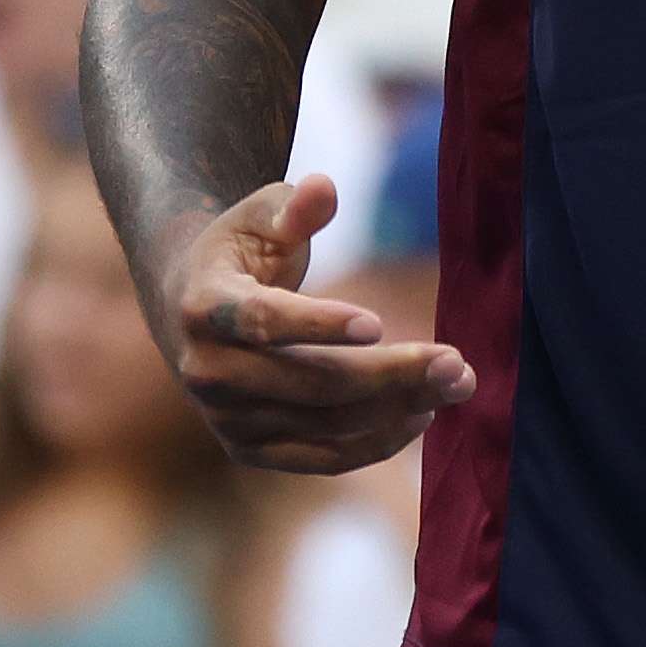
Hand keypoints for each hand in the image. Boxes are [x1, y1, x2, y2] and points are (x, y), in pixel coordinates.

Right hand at [148, 176, 471, 470]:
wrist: (189, 311)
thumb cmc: (241, 253)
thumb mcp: (260, 217)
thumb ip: (294, 207)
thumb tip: (323, 188)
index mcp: (204, 306)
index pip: (262, 320)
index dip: (317, 324)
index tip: (379, 323)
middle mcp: (208, 371)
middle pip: (310, 383)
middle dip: (390, 375)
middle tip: (456, 362)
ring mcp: (226, 419)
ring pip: (325, 424)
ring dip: (398, 408)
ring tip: (456, 383)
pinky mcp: (249, 450)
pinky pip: (323, 458)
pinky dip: (376, 442)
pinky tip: (421, 415)